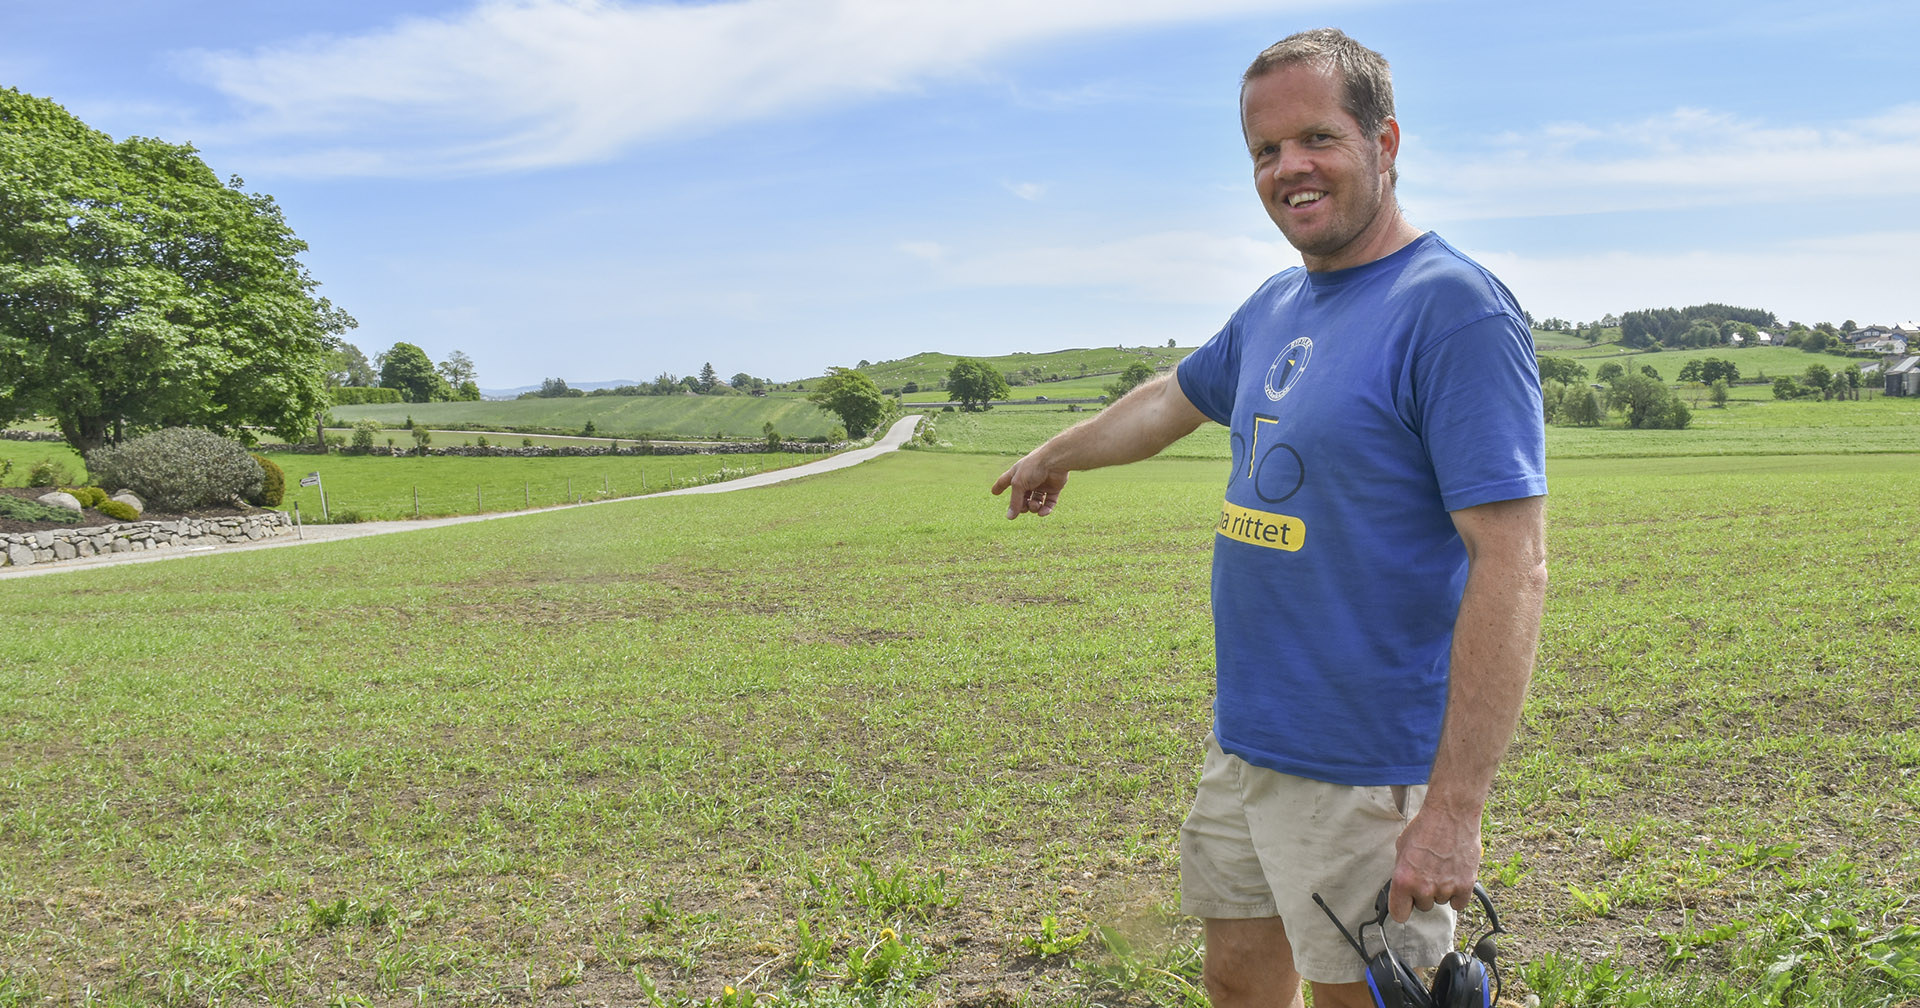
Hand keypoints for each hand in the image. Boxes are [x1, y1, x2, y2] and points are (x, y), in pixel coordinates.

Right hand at [990, 454, 1068, 519]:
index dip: (999, 486)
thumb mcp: (1019, 484)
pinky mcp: (1054, 489)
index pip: (1005, 481)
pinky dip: (1045, 510)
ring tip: (1035, 505)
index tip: (994, 492)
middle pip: (1021, 498)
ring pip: (1035, 503)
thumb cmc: (1033, 467)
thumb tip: (1010, 517)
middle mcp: (1029, 480)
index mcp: (1017, 474)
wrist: (1055, 460)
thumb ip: (1014, 501)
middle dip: (1022, 506)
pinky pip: (1048, 503)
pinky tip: (1042, 512)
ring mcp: (1041, 485)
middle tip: (1024, 507)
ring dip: (1034, 507)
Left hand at [1387, 803, 1480, 921]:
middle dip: (1424, 894)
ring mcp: (1445, 888)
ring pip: (1441, 902)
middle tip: (1428, 874)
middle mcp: (1424, 888)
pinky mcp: (1465, 886)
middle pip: (1422, 907)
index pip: (1399, 914)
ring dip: (1442, 890)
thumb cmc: (1425, 827)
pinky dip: (1458, 894)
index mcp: (1403, 879)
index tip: (1406, 904)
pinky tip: (1455, 876)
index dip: (1402, 908)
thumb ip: (1402, 871)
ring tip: (1443, 868)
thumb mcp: (1402, 847)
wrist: (1451, 814)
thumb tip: (1403, 885)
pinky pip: (1459, 903)